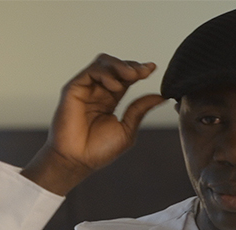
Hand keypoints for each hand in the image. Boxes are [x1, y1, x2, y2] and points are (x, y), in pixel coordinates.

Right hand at [22, 54, 166, 195]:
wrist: (78, 161)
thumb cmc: (98, 151)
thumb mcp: (127, 129)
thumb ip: (140, 109)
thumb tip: (161, 96)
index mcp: (110, 99)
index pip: (126, 77)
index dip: (139, 70)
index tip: (152, 69)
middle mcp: (98, 91)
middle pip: (116, 66)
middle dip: (132, 66)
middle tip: (144, 72)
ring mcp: (85, 89)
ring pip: (103, 63)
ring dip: (120, 66)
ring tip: (132, 76)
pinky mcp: (73, 89)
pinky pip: (90, 72)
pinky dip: (105, 73)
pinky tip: (115, 85)